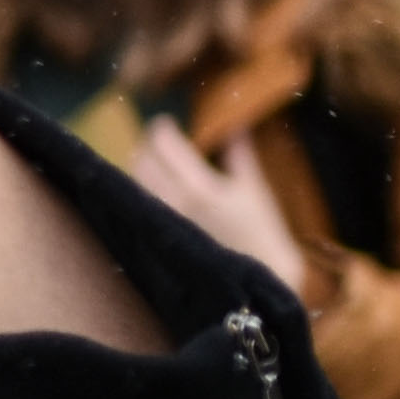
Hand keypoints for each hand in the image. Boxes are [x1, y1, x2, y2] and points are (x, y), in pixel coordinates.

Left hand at [128, 118, 310, 293]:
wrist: (260, 276)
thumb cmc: (262, 231)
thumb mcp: (255, 188)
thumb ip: (240, 154)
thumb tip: (235, 126)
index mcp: (199, 187)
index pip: (164, 146)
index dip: (160, 129)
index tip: (163, 122)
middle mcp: (175, 202)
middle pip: (143, 162)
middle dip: (147, 146)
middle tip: (156, 139)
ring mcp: (166, 220)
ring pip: (137, 183)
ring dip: (141, 166)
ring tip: (151, 159)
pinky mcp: (162, 234)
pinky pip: (142, 203)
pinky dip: (143, 188)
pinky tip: (153, 187)